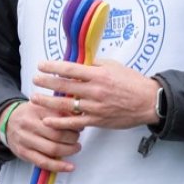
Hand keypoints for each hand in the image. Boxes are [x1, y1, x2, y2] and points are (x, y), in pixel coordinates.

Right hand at [0, 100, 82, 171]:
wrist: (6, 122)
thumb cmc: (29, 113)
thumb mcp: (42, 105)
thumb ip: (59, 109)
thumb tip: (79, 115)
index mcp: (35, 111)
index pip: (58, 118)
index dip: (72, 124)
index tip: (79, 126)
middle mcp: (29, 126)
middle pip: (57, 135)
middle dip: (73, 138)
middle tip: (77, 137)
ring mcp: (25, 141)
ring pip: (52, 149)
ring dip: (69, 150)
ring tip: (76, 148)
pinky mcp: (24, 154)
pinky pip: (43, 163)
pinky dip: (59, 166)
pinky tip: (70, 167)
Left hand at [32, 59, 159, 131]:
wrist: (148, 102)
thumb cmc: (132, 82)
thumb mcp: (114, 66)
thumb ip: (95, 64)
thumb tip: (78, 61)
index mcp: (99, 74)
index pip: (70, 69)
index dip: (53, 67)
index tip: (41, 65)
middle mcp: (95, 91)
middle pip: (64, 86)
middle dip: (46, 82)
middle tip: (35, 79)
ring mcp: (95, 107)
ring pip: (65, 105)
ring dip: (47, 102)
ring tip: (35, 98)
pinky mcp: (97, 120)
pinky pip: (74, 122)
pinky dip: (59, 122)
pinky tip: (47, 119)